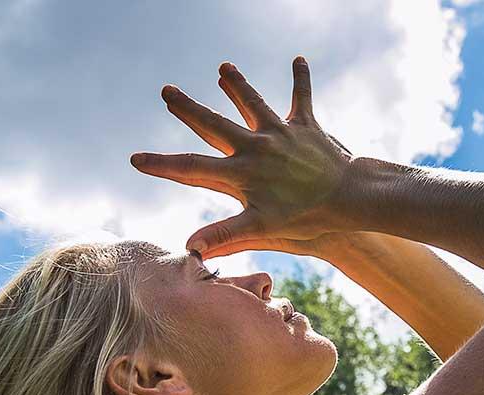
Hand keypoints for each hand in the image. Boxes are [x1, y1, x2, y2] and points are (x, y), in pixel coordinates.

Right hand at [129, 56, 358, 257]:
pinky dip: (300, 79)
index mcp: (242, 171)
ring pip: (253, 102)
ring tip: (223, 68)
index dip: (162, 165)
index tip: (136, 159)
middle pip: (215, 124)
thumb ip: (224, 234)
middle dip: (188, 109)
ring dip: (237, 84)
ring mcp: (281, 132)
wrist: (347, 197)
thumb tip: (191, 248)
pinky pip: (301, 98)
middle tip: (166, 92)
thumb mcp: (261, 228)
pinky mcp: (305, 126)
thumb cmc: (304, 217)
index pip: (192, 169)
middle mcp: (257, 146)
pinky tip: (298, 58)